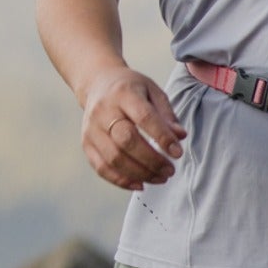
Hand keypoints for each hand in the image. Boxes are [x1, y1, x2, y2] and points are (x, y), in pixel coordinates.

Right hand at [81, 67, 185, 190]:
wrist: (98, 84)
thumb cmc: (132, 90)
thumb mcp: (153, 92)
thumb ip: (167, 115)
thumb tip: (180, 137)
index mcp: (124, 94)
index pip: (144, 117)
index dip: (162, 137)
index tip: (177, 153)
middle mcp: (104, 111)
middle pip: (126, 141)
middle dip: (151, 160)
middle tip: (170, 170)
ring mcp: (92, 129)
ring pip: (114, 158)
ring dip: (140, 173)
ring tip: (161, 178)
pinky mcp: (86, 144)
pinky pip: (102, 168)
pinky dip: (122, 180)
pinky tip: (141, 184)